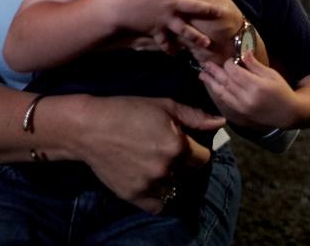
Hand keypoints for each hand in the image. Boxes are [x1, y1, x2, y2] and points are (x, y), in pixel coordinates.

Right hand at [70, 95, 224, 212]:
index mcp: (177, 146)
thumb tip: (220, 122)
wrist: (89, 128)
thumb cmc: (127, 110)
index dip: (196, 149)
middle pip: (190, 173)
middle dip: (185, 164)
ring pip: (175, 188)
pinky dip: (159, 196)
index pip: (203, 158)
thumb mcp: (164, 106)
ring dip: (172, 179)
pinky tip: (153, 182)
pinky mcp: (133, 196)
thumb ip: (194, 116)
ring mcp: (149, 185)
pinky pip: (157, 205)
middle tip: (170, 152)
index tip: (187, 143)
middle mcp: (166, 168)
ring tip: (158, 164)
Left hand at [198, 52, 302, 130]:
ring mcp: (243, 106)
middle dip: (215, 72)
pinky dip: (218, 93)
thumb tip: (243, 53)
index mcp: (256, 85)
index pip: (235, 72)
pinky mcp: (241, 112)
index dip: (229, 64)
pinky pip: (226, 101)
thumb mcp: (271, 74)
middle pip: (226, 82)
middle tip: (205, 64)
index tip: (228, 60)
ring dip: (212, 83)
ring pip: (223, 92)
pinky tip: (213, 87)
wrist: (288, 112)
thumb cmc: (281, 90)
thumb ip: (254, 65)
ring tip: (202, 75)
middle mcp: (247, 97)